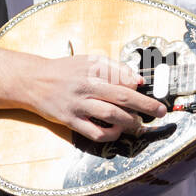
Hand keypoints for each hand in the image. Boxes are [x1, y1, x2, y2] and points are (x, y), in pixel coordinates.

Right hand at [27, 53, 167, 143]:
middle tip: (160, 112)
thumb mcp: (88, 61)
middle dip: (145, 105)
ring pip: (111, 115)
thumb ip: (114, 68)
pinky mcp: (71, 121)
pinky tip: (117, 131)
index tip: (148, 91)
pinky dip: (110, 134)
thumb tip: (138, 80)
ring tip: (139, 124)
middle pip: (122, 96)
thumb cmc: (66, 70)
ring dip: (130, 121)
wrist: (34, 81)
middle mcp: (86, 86)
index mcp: (93, 69)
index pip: (123, 77)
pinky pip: (95, 132)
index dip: (138, 86)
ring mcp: (78, 105)